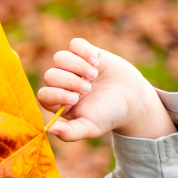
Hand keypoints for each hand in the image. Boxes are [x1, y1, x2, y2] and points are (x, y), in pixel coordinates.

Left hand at [38, 38, 175, 140]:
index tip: (75, 98)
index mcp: (58, 102)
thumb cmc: (108, 116)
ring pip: (59, 57)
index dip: (56, 94)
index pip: (44, 95)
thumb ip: (69, 133)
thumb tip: (48, 130)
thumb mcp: (90, 128)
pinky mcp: (86, 53)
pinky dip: (84, 51)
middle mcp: (62, 84)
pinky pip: (75, 44)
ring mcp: (73, 67)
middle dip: (69, 81)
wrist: (132, 100)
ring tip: (94, 75)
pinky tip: (97, 62)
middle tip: (87, 88)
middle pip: (50, 75)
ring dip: (76, 65)